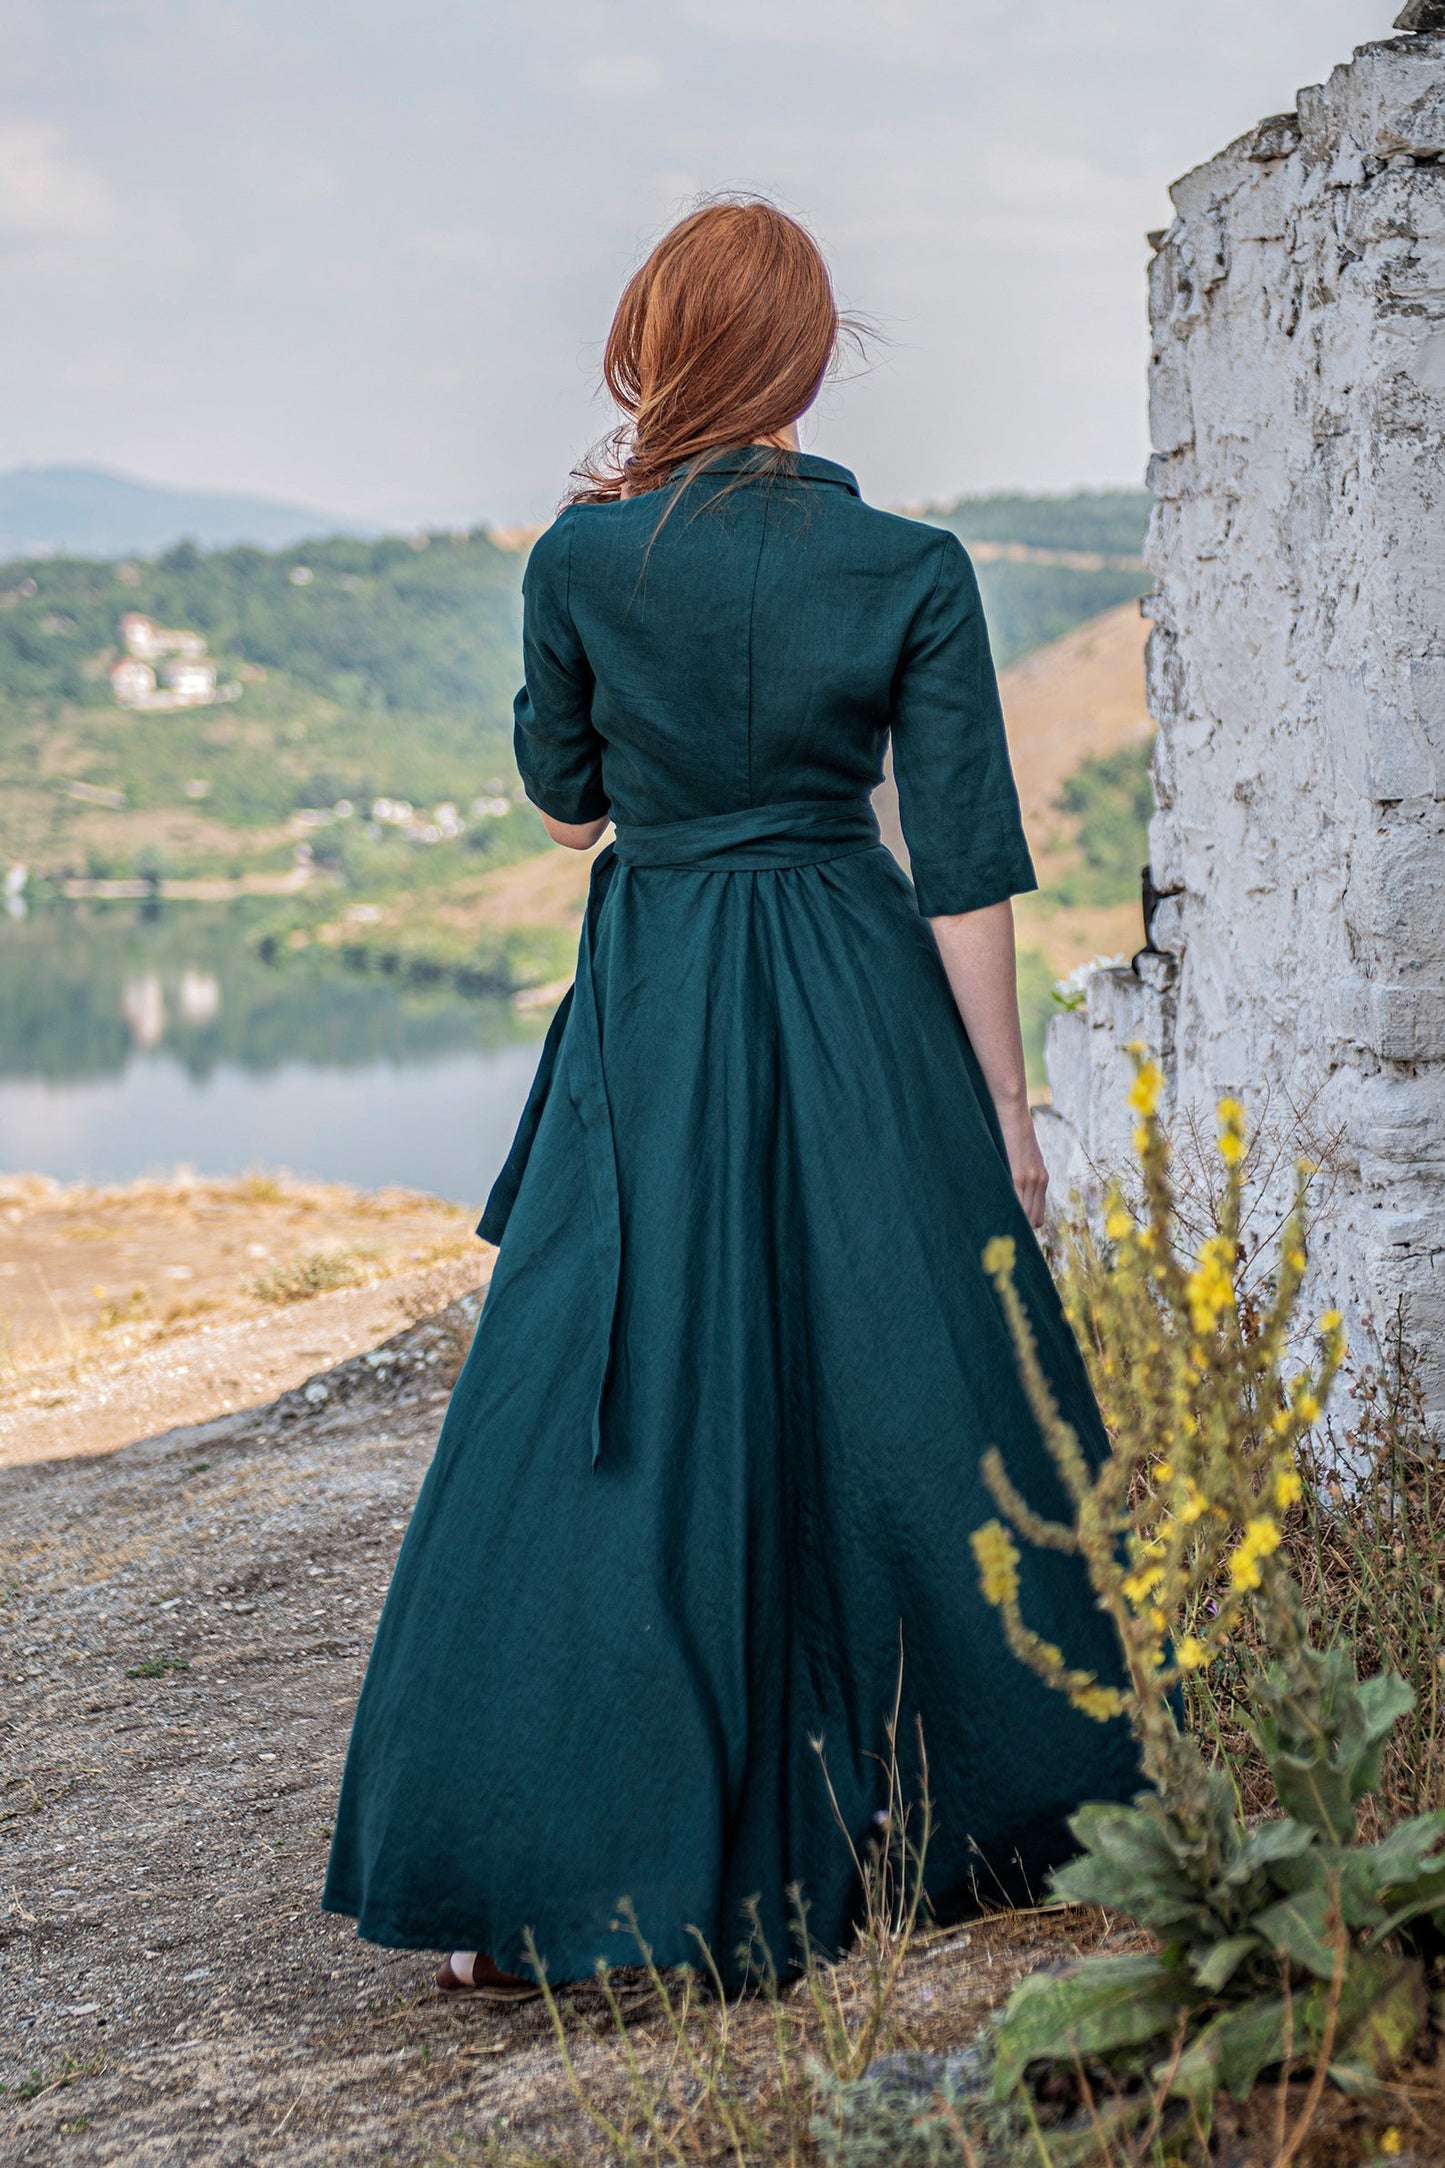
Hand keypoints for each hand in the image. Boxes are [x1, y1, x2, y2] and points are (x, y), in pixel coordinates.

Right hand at [998, 1101, 1048, 1230]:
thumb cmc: (1013, 1132)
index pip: (1037, 1216)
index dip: (1025, 1225)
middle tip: (1004, 1235)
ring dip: (1012, 1222)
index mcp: (1042, 1179)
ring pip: (1025, 1214)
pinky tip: (996, 1217)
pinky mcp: (1018, 1174)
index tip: (1012, 1232)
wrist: (1013, 1112)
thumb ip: (1022, 1174)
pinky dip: (1008, 1211)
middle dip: (1020, 1228)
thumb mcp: (1024, 1156)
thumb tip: (1010, 1191)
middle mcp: (1040, 1182)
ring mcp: (1030, 1179)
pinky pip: (1016, 1202)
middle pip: (1033, 1220)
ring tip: (997, 1230)